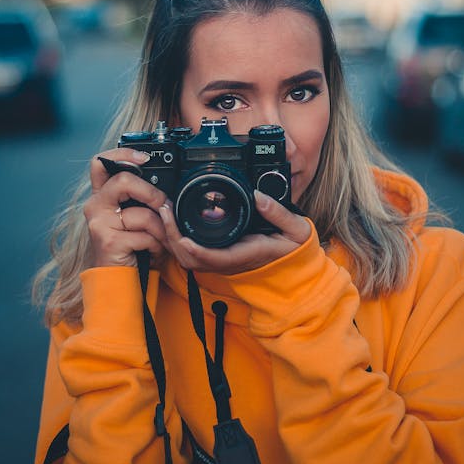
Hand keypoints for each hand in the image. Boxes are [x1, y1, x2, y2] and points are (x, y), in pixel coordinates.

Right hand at [83, 148, 169, 267]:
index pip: (100, 162)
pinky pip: (145, 236)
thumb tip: (166, 189)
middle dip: (152, 194)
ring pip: (143, 213)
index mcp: (102, 195)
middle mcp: (95, 206)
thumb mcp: (136, 217)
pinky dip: (156, 246)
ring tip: (160, 240)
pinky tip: (151, 252)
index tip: (145, 158)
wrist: (119, 280)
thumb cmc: (131, 247)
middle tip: (163, 206)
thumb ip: (141, 198)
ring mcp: (99, 223)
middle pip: (124, 181)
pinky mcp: (109, 241)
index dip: (123, 154)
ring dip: (161, 230)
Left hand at [159, 190, 310, 274]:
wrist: (298, 268)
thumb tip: (259, 196)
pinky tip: (173, 220)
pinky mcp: (220, 256)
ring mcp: (224, 261)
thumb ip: (278, 213)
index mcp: (248, 254)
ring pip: (189, 258)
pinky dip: (179, 239)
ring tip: (165, 211)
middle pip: (192, 259)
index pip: (216, 258)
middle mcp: (231, 261)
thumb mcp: (296, 229)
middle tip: (165, 210)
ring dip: (173, 238)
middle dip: (174, 239)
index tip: (182, 235)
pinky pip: (193, 254)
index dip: (196, 249)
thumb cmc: (296, 249)